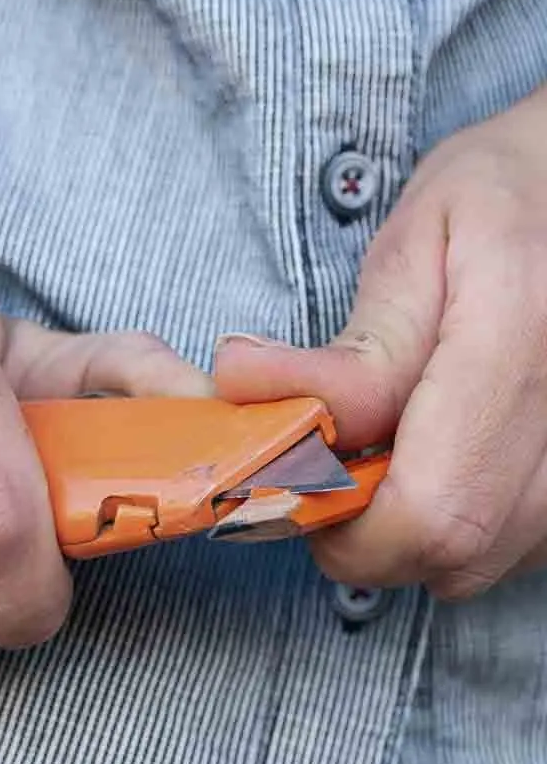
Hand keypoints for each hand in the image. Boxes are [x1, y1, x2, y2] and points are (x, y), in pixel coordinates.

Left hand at [214, 83, 546, 600]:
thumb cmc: (503, 200)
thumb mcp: (416, 245)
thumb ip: (352, 348)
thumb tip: (245, 389)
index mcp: (520, 341)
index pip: (429, 510)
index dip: (349, 527)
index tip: (304, 483)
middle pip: (454, 553)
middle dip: (368, 533)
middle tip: (336, 465)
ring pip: (481, 563)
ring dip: (414, 529)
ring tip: (398, 446)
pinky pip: (513, 545)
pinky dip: (462, 520)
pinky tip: (448, 453)